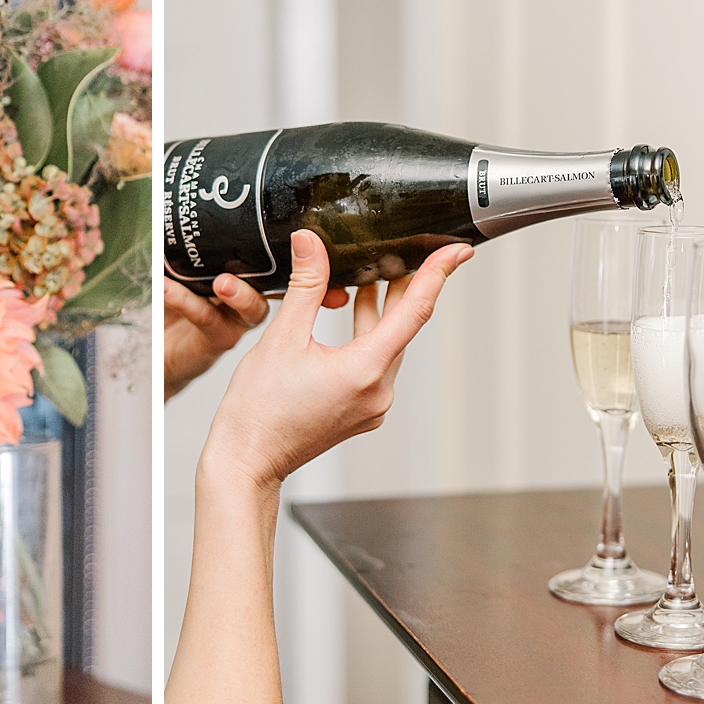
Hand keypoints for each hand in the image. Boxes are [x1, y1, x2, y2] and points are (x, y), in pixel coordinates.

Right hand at [200, 230, 471, 488]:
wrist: (248, 459)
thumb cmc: (258, 411)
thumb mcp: (282, 338)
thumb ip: (306, 287)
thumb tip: (312, 243)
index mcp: (366, 370)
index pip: (415, 311)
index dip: (436, 275)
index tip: (456, 252)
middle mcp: (379, 391)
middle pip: (403, 327)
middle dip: (403, 287)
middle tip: (411, 249)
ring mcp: (373, 406)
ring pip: (388, 345)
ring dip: (380, 311)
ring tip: (371, 274)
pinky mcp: (362, 412)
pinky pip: (376, 365)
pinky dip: (368, 337)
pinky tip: (351, 316)